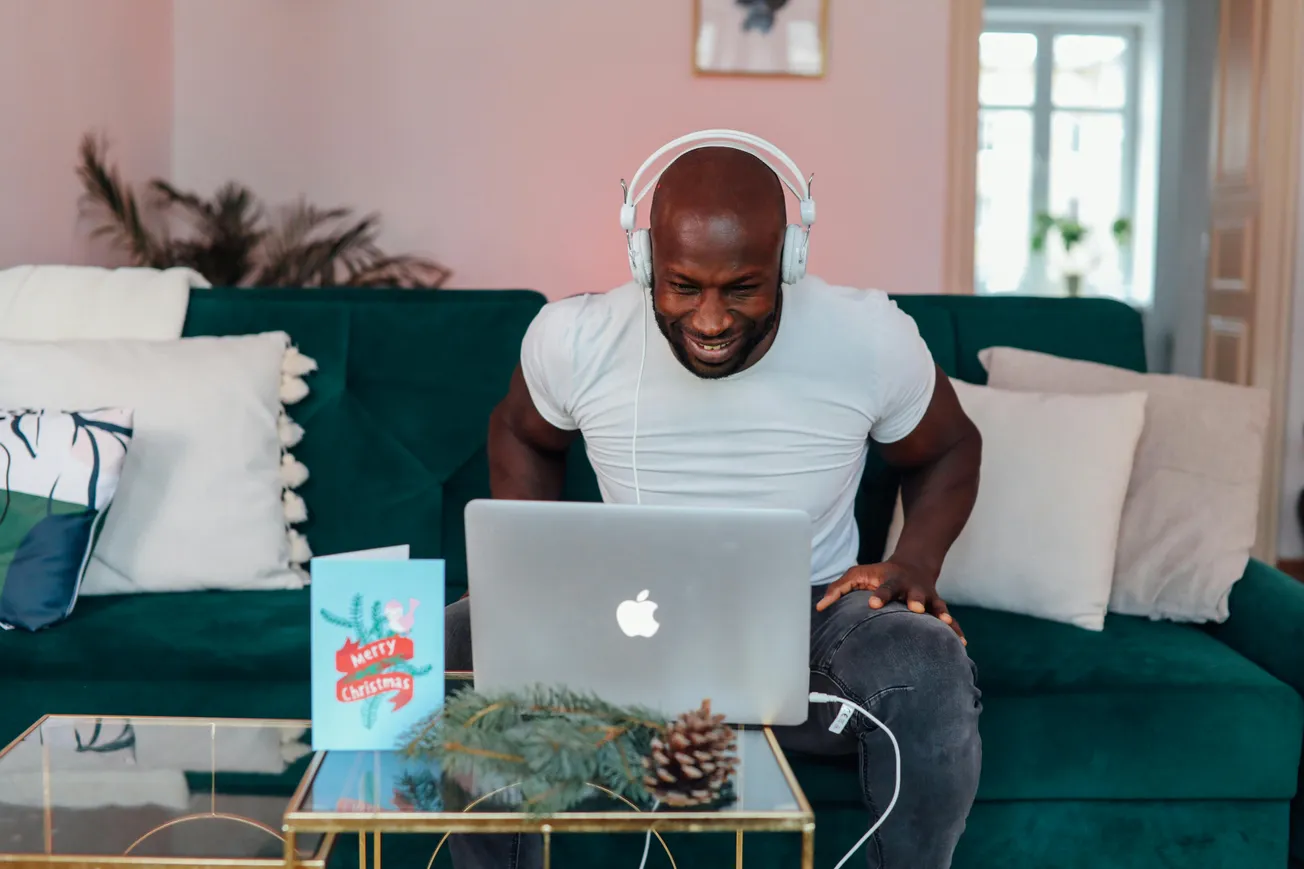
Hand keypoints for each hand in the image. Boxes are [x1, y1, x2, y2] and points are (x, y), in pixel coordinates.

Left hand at [816, 561, 965, 644]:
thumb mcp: (857, 575)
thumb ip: (838, 589)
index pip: (883, 588)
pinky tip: (962, 644)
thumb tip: (818, 608)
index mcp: (890, 581)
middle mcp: (911, 588)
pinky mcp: (938, 607)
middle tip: (915, 609)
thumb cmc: (877, 575)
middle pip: (913, 594)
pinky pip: (949, 619)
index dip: (878, 595)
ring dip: (940, 614)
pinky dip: (956, 630)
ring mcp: (927, 597)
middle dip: (915, 600)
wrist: (913, 565)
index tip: (873, 603)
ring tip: (946, 624)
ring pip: (936, 605)